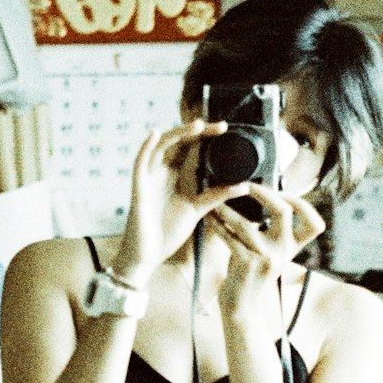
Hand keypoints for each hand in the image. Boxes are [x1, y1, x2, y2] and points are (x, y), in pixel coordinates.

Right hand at [112, 120, 244, 285]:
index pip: (190, 149)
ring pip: (162, 147)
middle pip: (179, 143)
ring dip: (178, 134)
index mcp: (175, 177)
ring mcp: (149, 178)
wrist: (147, 256)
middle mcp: (162, 173)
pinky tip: (155, 134)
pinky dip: (146, 147)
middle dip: (198, 132)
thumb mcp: (196, 210)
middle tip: (220, 126)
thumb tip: (242, 186)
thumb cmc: (166, 233)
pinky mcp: (139, 188)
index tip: (225, 130)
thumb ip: (216, 196)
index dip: (205, 137)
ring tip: (198, 126)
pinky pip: (140, 163)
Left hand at [208, 184, 324, 323]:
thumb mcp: (271, 253)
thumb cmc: (252, 274)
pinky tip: (210, 218)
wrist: (243, 306)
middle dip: (262, 193)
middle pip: (283, 211)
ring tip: (216, 202)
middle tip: (245, 185)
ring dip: (227, 210)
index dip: (303, 204)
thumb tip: (266, 197)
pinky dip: (217, 226)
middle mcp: (283, 251)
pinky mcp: (246, 264)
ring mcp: (266, 258)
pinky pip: (229, 237)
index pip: (314, 224)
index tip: (283, 192)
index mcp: (292, 247)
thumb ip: (273, 232)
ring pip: (246, 224)